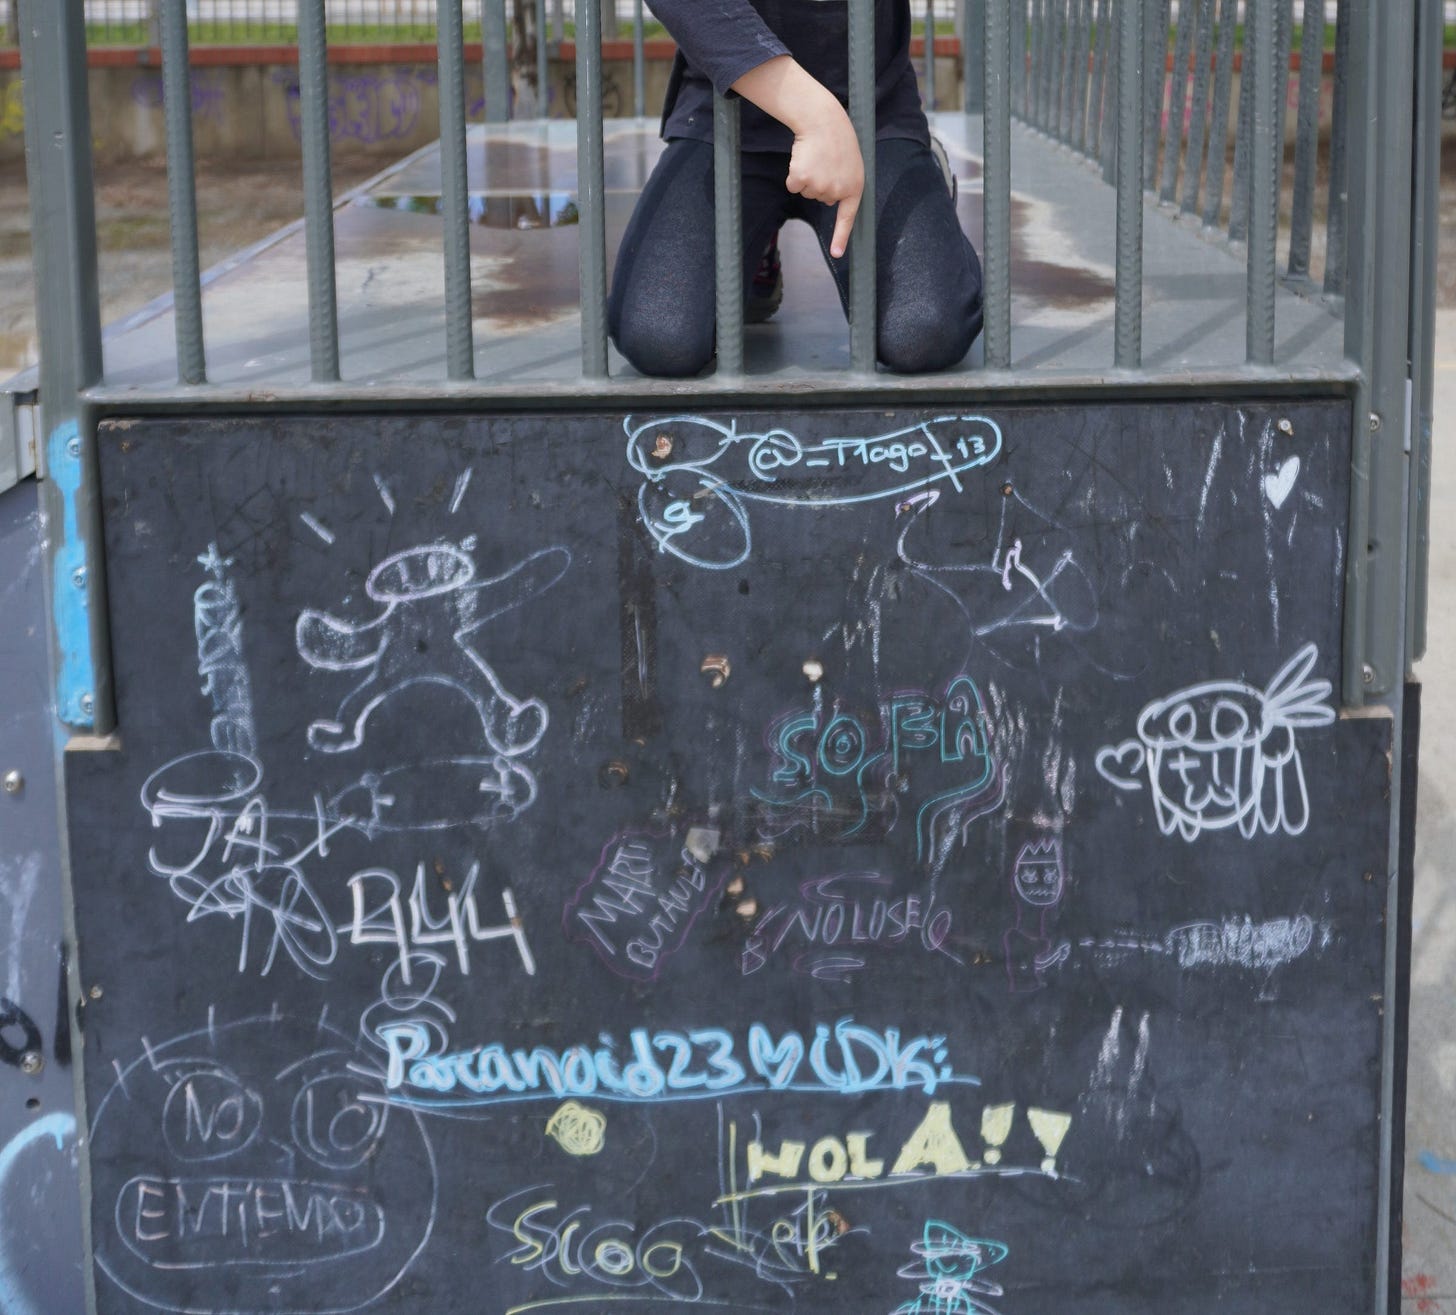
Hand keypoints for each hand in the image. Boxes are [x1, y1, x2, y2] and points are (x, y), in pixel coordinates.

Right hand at [731, 56, 865, 257]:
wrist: (822, 119)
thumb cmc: (836, 137)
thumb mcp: (850, 162)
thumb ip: (843, 184)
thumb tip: (830, 201)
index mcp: (854, 186)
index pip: (848, 218)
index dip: (841, 237)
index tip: (837, 254)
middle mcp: (837, 190)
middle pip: (821, 198)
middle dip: (819, 181)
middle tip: (825, 159)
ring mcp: (819, 186)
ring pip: (807, 191)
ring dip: (807, 175)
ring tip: (815, 156)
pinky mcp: (801, 180)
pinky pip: (793, 186)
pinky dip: (794, 174)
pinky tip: (802, 158)